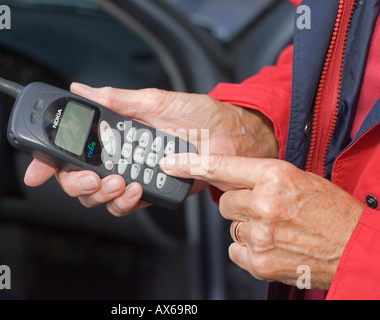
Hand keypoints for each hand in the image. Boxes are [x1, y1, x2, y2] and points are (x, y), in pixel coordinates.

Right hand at [24, 83, 277, 215]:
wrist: (228, 136)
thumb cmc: (196, 115)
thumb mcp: (153, 101)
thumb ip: (116, 100)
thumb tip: (82, 89)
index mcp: (114, 133)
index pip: (73, 148)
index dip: (49, 159)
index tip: (38, 167)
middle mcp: (118, 156)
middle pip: (77, 178)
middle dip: (75, 181)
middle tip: (89, 175)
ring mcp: (131, 176)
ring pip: (97, 197)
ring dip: (99, 193)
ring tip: (115, 181)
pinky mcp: (148, 193)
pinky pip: (125, 205)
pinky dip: (124, 201)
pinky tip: (134, 188)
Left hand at [160, 153, 365, 288]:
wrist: (353, 244)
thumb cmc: (329, 210)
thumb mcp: (296, 179)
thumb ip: (260, 177)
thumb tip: (228, 179)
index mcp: (274, 175)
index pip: (221, 166)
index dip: (191, 164)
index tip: (170, 162)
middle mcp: (264, 202)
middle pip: (224, 202)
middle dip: (240, 205)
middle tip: (265, 209)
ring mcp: (260, 234)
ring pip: (232, 226)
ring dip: (248, 227)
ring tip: (276, 228)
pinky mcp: (258, 260)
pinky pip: (236, 248)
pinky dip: (249, 248)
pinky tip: (273, 245)